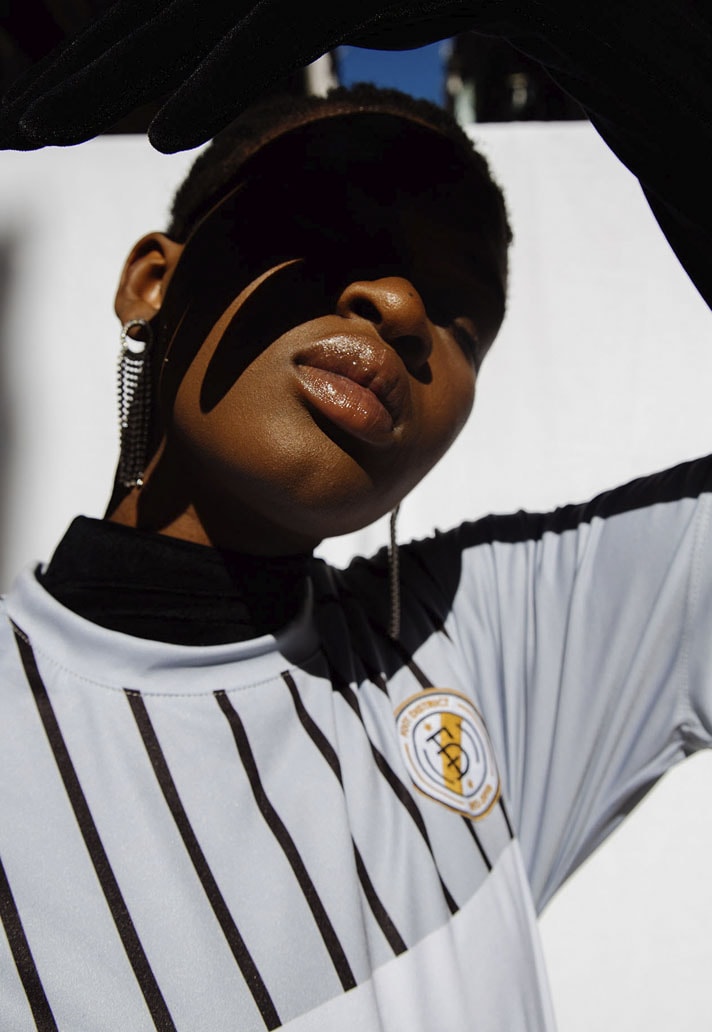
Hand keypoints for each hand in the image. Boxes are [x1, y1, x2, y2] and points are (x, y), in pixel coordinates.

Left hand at [0, 0, 492, 152]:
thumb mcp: (326, 10)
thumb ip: (265, 30)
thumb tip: (223, 71)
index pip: (148, 27)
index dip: (90, 71)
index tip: (43, 114)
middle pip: (142, 25)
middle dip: (74, 81)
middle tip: (17, 128)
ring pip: (180, 31)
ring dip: (108, 87)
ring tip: (46, 131)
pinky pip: (265, 42)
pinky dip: (214, 86)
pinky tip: (165, 135)